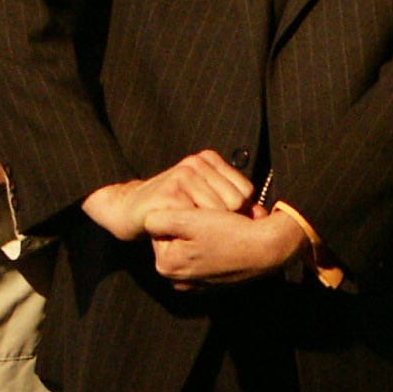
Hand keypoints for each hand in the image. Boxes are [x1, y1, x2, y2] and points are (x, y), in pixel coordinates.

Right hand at [81, 150, 255, 239]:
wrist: (129, 210)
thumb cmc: (172, 209)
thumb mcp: (204, 201)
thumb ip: (232, 204)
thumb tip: (263, 216)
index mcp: (209, 159)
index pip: (245, 192)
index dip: (237, 213)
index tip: (219, 222)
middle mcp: (196, 162)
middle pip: (235, 202)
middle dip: (224, 222)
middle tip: (203, 229)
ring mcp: (182, 174)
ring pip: (218, 212)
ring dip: (206, 229)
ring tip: (189, 230)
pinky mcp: (169, 191)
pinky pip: (197, 219)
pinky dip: (191, 231)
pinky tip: (178, 232)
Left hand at [143, 203, 305, 287]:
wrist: (269, 250)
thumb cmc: (230, 233)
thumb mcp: (190, 220)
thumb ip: (160, 218)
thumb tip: (148, 218)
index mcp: (168, 266)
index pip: (161, 228)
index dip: (179, 214)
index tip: (200, 214)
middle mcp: (179, 280)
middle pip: (176, 239)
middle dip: (191, 225)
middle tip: (212, 219)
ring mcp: (198, 284)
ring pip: (192, 245)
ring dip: (204, 233)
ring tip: (223, 228)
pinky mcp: (214, 283)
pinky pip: (208, 255)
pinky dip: (216, 246)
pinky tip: (230, 239)